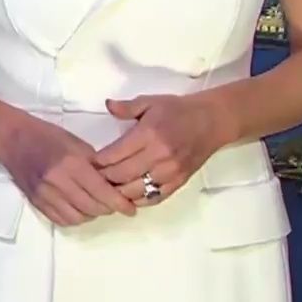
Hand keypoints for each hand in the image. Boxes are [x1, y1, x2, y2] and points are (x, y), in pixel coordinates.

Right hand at [0, 112, 136, 226]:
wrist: (13, 139)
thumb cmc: (48, 136)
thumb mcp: (77, 144)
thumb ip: (96, 165)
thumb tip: (114, 185)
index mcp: (71, 163)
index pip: (102, 192)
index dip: (120, 204)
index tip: (131, 209)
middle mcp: (58, 182)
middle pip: (92, 207)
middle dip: (108, 209)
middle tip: (115, 204)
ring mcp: (45, 194)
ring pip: (78, 217)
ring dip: (92, 214)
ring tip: (96, 205)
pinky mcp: (36, 202)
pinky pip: (62, 220)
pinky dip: (75, 217)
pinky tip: (79, 208)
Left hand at [93, 94, 232, 204]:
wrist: (212, 122)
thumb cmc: (178, 110)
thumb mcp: (151, 102)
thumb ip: (127, 107)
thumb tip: (107, 105)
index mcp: (149, 134)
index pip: (115, 154)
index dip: (98, 161)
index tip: (89, 162)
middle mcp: (159, 156)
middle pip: (121, 175)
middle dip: (103, 178)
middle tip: (93, 177)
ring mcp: (170, 172)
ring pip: (135, 190)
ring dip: (118, 192)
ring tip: (107, 188)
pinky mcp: (178, 182)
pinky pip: (153, 198)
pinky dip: (137, 200)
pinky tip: (127, 195)